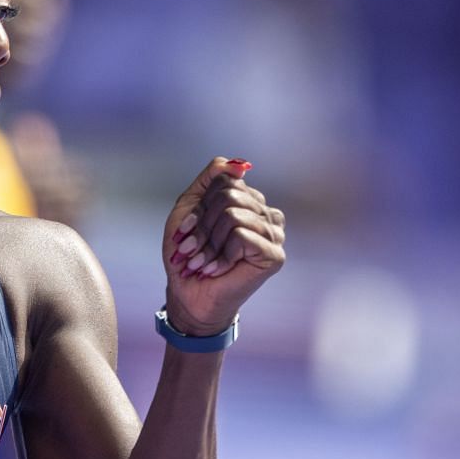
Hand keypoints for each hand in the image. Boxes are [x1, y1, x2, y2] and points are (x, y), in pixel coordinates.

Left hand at [162, 157, 285, 334]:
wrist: (188, 295)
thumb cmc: (188, 253)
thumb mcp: (190, 207)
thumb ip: (211, 179)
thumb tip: (239, 163)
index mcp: (250, 202)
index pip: (225, 181)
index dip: (200, 206)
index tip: (185, 232)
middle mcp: (267, 215)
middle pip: (228, 196)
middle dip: (202, 225)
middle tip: (191, 250)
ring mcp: (274, 234)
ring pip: (232, 215)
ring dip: (208, 242)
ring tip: (201, 262)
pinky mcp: (274, 255)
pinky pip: (241, 236)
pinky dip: (220, 255)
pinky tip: (216, 270)